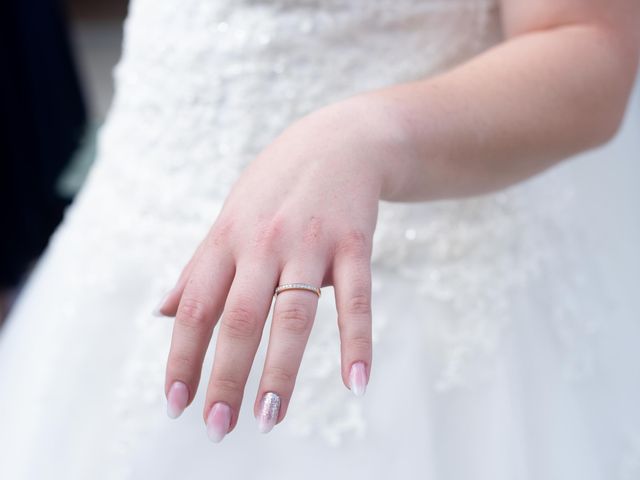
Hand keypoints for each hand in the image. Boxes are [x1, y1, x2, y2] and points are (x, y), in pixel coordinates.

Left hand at [156, 96, 404, 441]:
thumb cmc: (276, 188)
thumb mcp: (229, 218)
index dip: (182, 357)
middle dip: (225, 376)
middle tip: (216, 426)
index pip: (197, 307)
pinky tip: (356, 383)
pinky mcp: (354, 244)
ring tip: (270, 418)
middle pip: (240, 318)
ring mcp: (310, 243)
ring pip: (293, 315)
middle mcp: (263, 243)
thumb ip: (198, 268)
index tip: (176, 403)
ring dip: (281, 371)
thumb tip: (162, 314)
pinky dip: (358, 342)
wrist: (339, 140)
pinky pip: (357, 299)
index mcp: (227, 239)